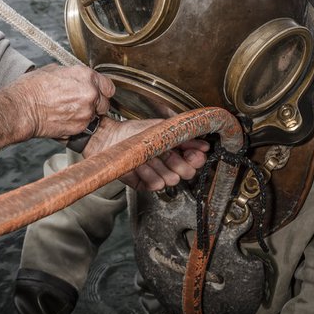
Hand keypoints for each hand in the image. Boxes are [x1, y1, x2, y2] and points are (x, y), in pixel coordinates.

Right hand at [2, 64, 114, 139]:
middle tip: (80, 103)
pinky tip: (64, 118)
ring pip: (95, 116)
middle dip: (95, 104)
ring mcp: (86, 112)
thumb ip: (73, 75)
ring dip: (86, 115)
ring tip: (68, 111)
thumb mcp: (54, 70)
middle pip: (104, 103)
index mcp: (86, 76)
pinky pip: (85, 127)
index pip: (108, 86)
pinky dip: (77, 125)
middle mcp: (90, 93)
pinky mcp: (80, 127)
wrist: (21, 108)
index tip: (97, 93)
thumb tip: (77, 78)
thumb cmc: (32, 89)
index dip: (102, 91)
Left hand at [84, 117, 209, 190]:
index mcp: (175, 150)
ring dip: (160, 166)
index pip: (195, 160)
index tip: (194, 153)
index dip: (196, 158)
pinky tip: (140, 164)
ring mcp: (156, 175)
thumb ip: (183, 136)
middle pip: (186, 173)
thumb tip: (203, 143)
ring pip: (171, 179)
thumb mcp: (162, 128)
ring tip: (148, 156)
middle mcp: (167, 164)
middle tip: (168, 154)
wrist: (109, 138)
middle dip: (179, 163)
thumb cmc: (133, 131)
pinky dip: (148, 174)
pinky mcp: (144, 184)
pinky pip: (155, 185)